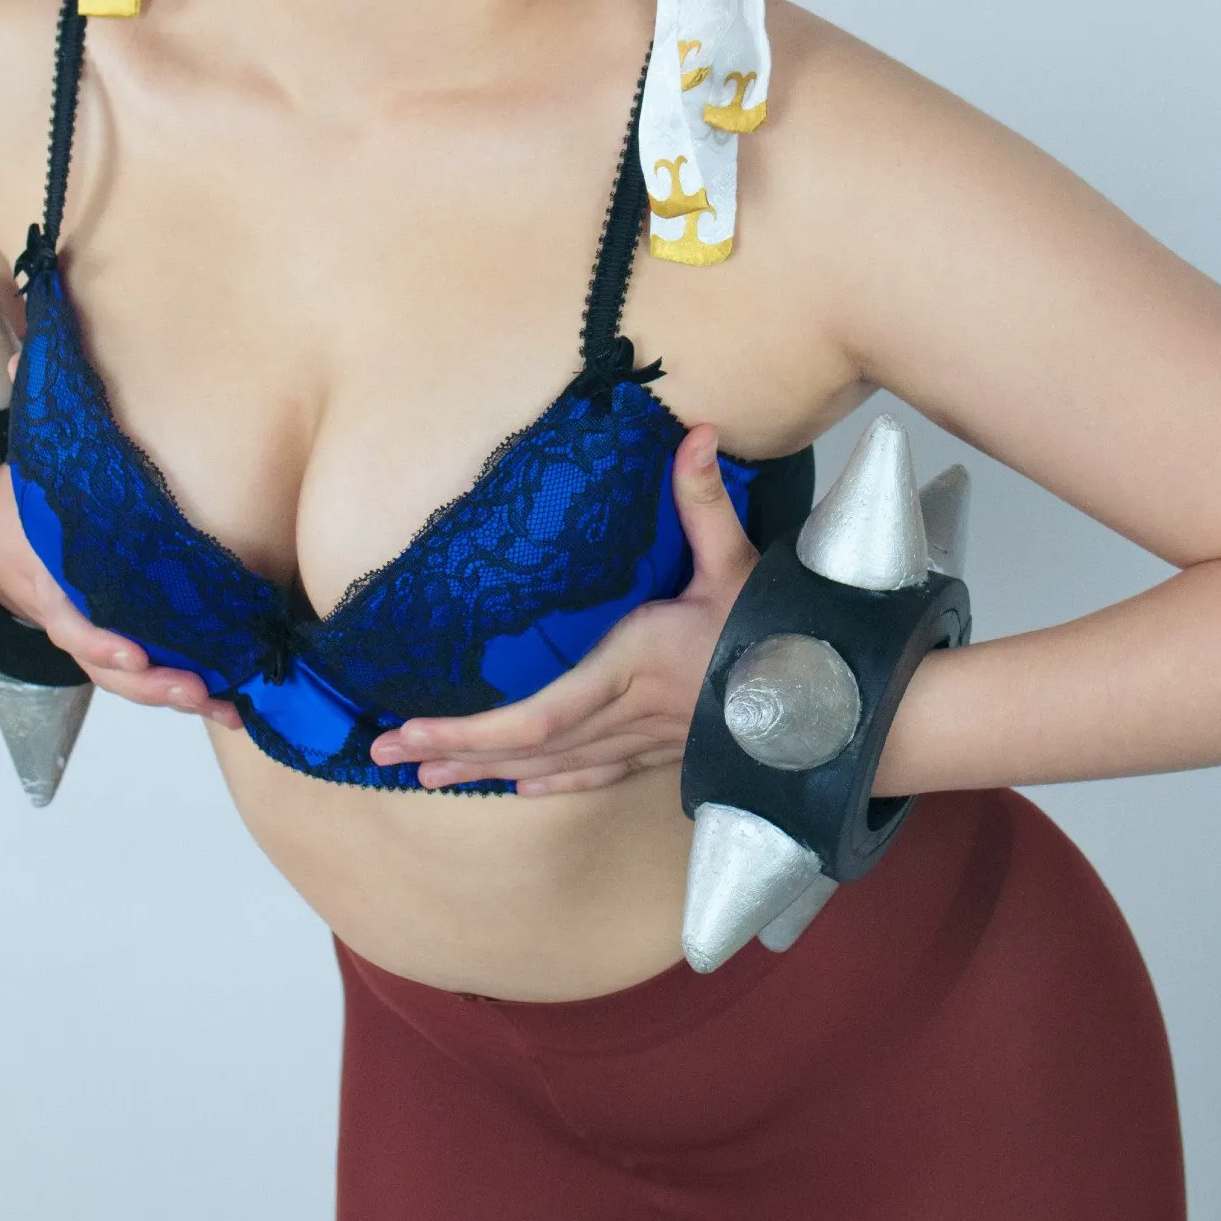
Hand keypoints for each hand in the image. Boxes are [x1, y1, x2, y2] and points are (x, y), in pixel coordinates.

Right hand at [0, 351, 241, 730]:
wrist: (27, 538)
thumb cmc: (50, 496)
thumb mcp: (38, 455)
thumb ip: (33, 409)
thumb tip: (21, 355)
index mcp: (55, 574)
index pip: (71, 616)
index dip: (100, 637)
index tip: (130, 648)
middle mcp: (81, 615)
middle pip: (111, 663)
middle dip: (152, 680)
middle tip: (195, 685)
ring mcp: (111, 635)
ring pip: (139, 679)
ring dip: (183, 693)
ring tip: (227, 702)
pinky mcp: (143, 645)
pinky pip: (165, 677)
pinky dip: (200, 693)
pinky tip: (240, 703)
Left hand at [368, 424, 756, 793]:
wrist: (838, 704)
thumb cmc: (783, 633)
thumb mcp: (739, 562)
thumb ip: (704, 500)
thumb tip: (696, 432)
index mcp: (632, 667)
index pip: (535, 714)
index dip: (468, 730)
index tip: (409, 730)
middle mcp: (628, 714)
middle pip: (527, 746)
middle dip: (453, 752)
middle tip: (382, 756)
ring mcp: (646, 741)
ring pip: (554, 767)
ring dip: (488, 772)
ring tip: (426, 773)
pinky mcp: (665, 753)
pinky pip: (595, 774)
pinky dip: (552, 781)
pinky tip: (522, 788)